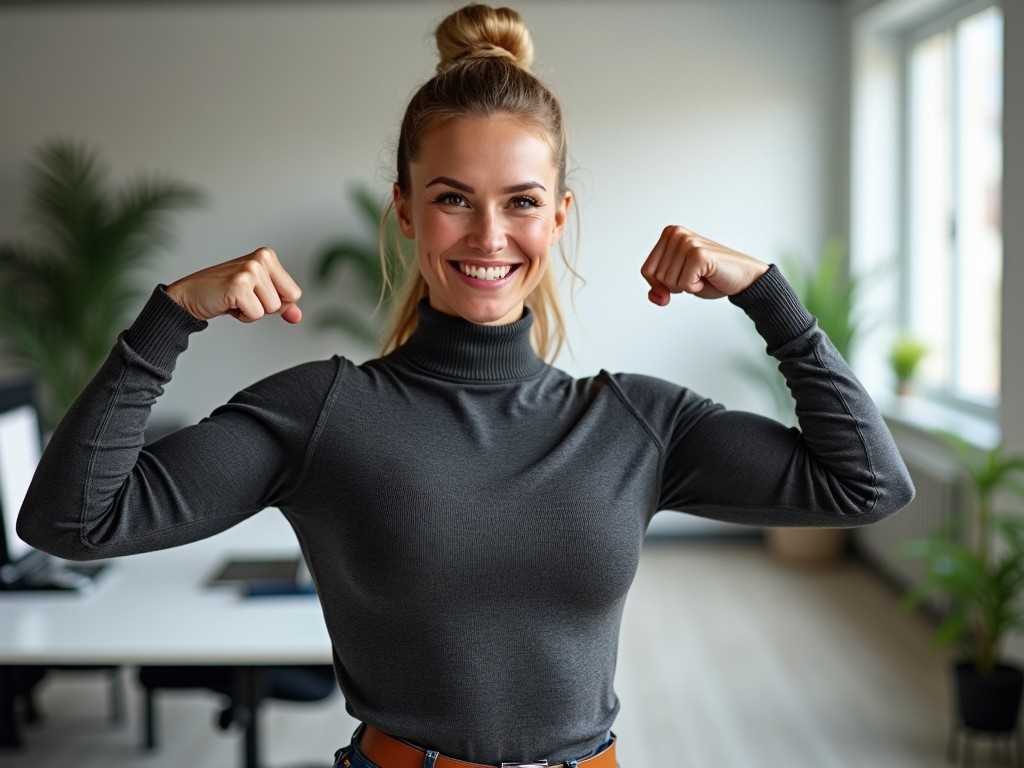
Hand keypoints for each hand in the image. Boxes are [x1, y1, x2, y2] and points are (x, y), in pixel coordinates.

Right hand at [166, 247, 302, 323]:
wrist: (190, 295)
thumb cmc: (224, 293)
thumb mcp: (258, 295)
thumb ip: (282, 304)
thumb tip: (297, 316)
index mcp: (268, 256)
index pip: (294, 293)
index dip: (276, 302)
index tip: (254, 294)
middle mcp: (261, 258)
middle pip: (285, 301)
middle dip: (266, 307)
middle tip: (243, 297)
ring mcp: (250, 270)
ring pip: (271, 309)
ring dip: (252, 311)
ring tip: (235, 299)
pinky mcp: (239, 284)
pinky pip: (256, 314)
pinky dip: (242, 315)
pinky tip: (229, 302)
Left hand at [640, 226, 768, 304]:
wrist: (742, 278)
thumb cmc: (711, 277)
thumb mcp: (677, 282)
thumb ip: (659, 287)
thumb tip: (656, 297)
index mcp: (669, 235)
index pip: (647, 270)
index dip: (661, 284)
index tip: (682, 277)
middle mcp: (676, 234)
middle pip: (656, 276)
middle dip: (675, 285)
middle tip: (696, 275)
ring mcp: (688, 242)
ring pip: (669, 281)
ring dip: (687, 286)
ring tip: (702, 275)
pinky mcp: (698, 254)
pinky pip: (683, 284)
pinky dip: (695, 288)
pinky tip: (708, 276)